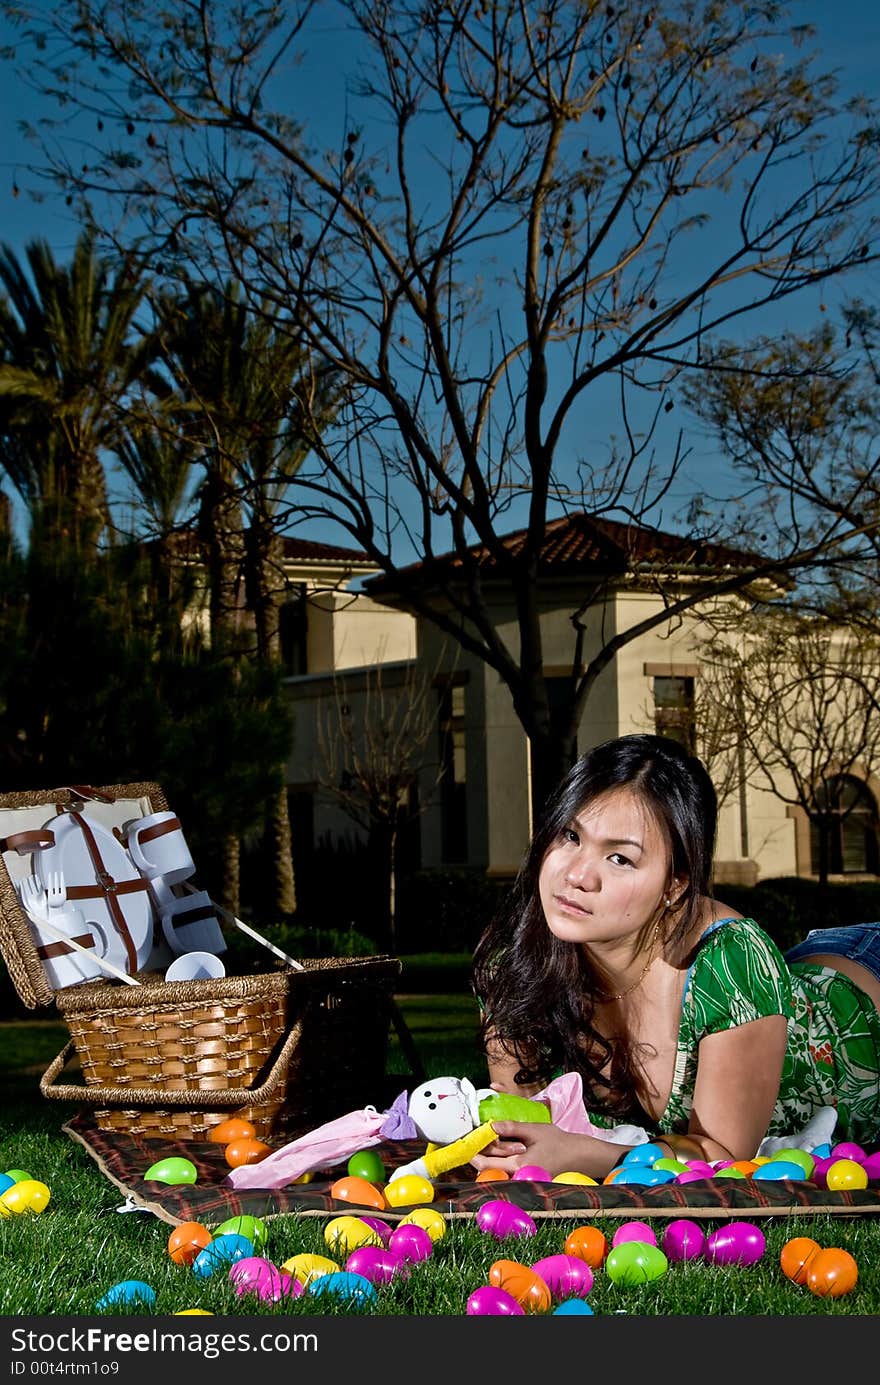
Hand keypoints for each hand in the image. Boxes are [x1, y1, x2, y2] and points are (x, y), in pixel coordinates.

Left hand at [470, 1121, 615, 1179]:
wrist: (579, 1156)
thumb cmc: (558, 1142)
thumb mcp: (534, 1131)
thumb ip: (511, 1128)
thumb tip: (490, 1126)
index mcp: (520, 1167)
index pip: (487, 1166)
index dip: (474, 1156)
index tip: (466, 1144)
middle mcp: (519, 1178)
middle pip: (490, 1170)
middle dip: (480, 1156)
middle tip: (472, 1141)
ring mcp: (523, 1181)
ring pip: (497, 1172)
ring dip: (490, 1159)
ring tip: (485, 1143)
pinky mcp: (526, 1179)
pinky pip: (507, 1173)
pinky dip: (500, 1162)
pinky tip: (500, 1151)